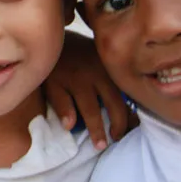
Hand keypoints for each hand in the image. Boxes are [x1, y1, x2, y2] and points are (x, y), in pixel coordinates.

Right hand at [44, 30, 128, 148]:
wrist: (48, 36)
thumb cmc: (77, 52)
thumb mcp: (97, 59)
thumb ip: (109, 79)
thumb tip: (128, 109)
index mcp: (108, 68)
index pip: (125, 96)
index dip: (130, 116)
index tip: (131, 130)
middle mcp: (94, 73)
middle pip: (113, 104)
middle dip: (117, 125)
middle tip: (116, 139)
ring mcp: (74, 77)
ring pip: (90, 108)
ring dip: (96, 128)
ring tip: (100, 145)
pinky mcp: (53, 81)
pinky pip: (61, 101)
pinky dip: (66, 114)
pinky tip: (69, 126)